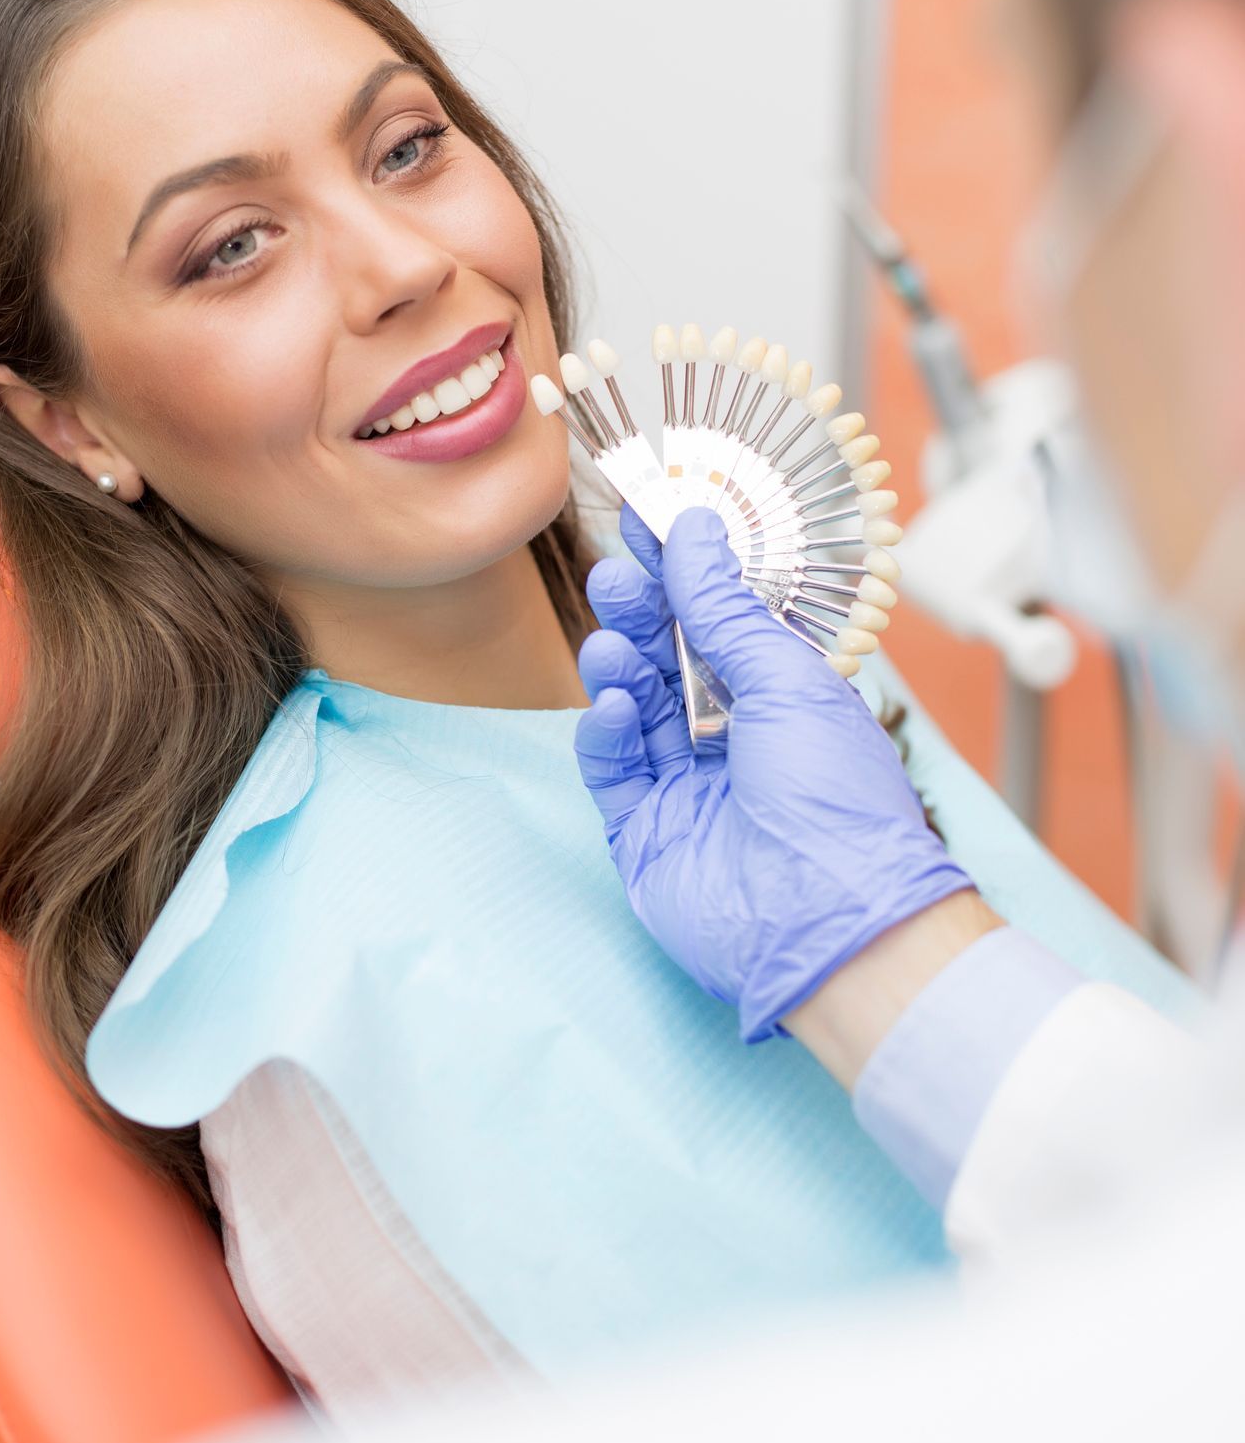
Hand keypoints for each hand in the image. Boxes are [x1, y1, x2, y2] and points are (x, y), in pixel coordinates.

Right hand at [574, 506, 973, 1040]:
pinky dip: (605, 731)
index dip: (681, 570)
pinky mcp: (647, 831)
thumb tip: (694, 531)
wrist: (832, 922)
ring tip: (612, 643)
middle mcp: (733, 736)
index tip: (646, 520)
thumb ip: (726, 608)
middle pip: (667, 656)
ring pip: (634, 706)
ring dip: (618, 665)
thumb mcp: (788, 681)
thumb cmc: (837, 801)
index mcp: (781, 696)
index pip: (717, 618)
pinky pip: (613, 768)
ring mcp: (687, 785)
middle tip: (618, 577)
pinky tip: (614, 706)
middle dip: (640, 612)